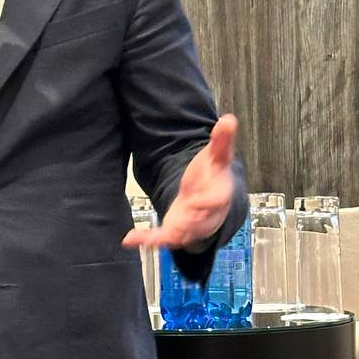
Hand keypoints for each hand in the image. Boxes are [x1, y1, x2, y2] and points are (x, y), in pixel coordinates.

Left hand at [122, 114, 238, 250]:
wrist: (208, 199)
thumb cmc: (212, 177)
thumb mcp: (217, 156)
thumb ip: (221, 140)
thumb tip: (228, 119)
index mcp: (218, 197)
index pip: (216, 201)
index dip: (207, 203)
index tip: (197, 203)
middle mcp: (205, 216)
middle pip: (199, 224)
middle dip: (188, 225)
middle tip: (176, 229)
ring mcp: (189, 226)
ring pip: (181, 235)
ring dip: (167, 237)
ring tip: (149, 240)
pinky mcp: (174, 231)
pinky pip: (161, 239)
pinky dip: (146, 240)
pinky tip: (129, 239)